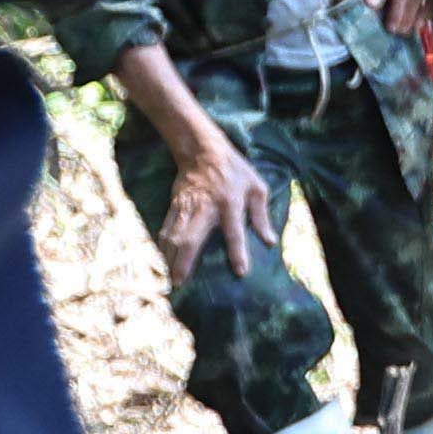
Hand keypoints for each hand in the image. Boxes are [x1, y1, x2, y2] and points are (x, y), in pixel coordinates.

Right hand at [155, 125, 276, 287]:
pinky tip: (163, 259)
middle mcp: (205, 207)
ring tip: (170, 279)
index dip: (239, 252)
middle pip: (191, 238)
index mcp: (230, 202)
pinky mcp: (174, 205)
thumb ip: (262, 215)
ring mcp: (186, 206)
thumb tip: (270, 241)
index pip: (235, 231)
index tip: (240, 272)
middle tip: (180, 283)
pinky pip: (165, 228)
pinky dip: (162, 245)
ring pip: (173, 235)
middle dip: (183, 262)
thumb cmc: (234, 170)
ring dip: (169, 258)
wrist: (203, 150)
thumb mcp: (256, 187)